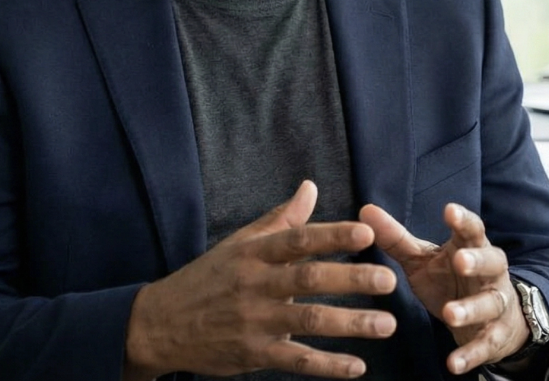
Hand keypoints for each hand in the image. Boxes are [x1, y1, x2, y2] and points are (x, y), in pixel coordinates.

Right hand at [123, 181, 398, 379]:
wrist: (159, 324)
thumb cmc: (207, 278)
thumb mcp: (238, 244)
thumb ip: (279, 220)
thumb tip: (310, 187)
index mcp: (254, 253)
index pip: (298, 240)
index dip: (333, 235)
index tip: (367, 232)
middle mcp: (255, 285)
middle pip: (308, 279)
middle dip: (351, 279)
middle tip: (388, 279)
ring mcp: (254, 321)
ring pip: (308, 321)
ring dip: (350, 324)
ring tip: (386, 324)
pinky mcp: (253, 354)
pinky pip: (296, 360)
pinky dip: (327, 366)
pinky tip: (357, 367)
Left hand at [359, 202, 528, 374]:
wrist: (494, 319)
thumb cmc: (451, 279)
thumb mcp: (424, 259)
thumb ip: (396, 238)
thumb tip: (365, 210)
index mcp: (472, 248)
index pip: (471, 229)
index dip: (462, 219)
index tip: (449, 209)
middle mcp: (489, 273)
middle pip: (491, 261)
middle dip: (477, 260)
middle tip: (460, 260)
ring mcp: (494, 304)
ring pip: (488, 303)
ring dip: (470, 309)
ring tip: (450, 315)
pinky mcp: (493, 336)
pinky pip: (484, 345)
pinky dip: (470, 355)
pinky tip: (453, 364)